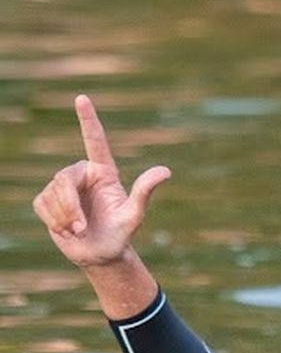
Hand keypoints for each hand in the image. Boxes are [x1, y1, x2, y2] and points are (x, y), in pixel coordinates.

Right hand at [32, 95, 169, 268]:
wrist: (101, 254)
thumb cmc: (120, 234)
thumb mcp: (134, 215)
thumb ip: (144, 192)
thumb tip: (166, 171)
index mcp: (104, 173)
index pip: (95, 141)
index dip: (88, 119)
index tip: (82, 98)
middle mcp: (83, 175)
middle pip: (64, 178)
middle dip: (70, 205)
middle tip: (81, 227)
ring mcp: (63, 187)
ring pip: (53, 193)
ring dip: (65, 217)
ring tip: (79, 230)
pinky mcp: (46, 200)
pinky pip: (42, 205)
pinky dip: (54, 221)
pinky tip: (67, 230)